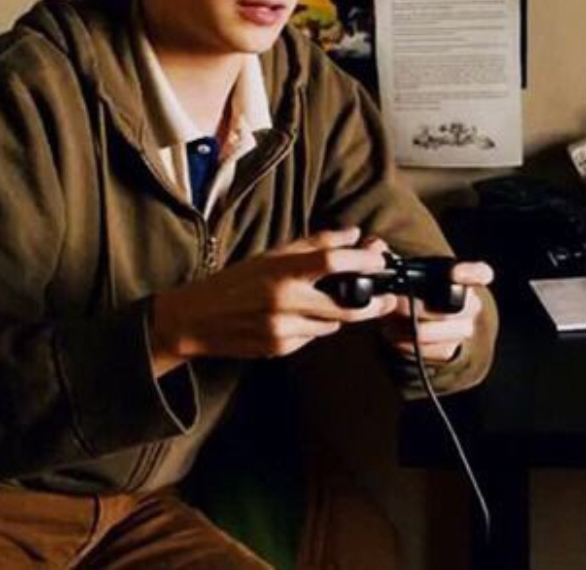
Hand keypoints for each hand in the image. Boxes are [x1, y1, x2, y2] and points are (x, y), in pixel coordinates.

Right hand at [148, 228, 397, 374]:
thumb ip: (315, 244)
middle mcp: (285, 301)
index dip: (363, 260)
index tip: (380, 259)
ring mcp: (283, 330)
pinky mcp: (280, 350)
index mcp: (282, 271)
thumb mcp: (272, 255)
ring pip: (333, 325)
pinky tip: (297, 318)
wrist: (196, 319)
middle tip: (389, 298)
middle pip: (347, 306)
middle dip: (374, 303)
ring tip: (325, 301)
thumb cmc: (236, 281)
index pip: (333, 262)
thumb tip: (354, 234)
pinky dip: (315, 327)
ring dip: (339, 314)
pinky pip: (312, 338)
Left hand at [365, 237, 492, 363]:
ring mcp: (463, 329)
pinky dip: (404, 344)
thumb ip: (386, 254)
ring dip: (405, 328)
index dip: (470, 273)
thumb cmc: (411, 288)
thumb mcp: (401, 269)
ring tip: (389, 321)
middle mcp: (470, 304)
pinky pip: (426, 350)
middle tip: (394, 304)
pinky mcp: (449, 350)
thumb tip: (374, 244)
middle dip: (417, 306)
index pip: (479, 273)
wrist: (416, 320)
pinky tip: (395, 335)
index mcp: (463, 278)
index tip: (455, 273)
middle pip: (450, 308)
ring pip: (433, 331)